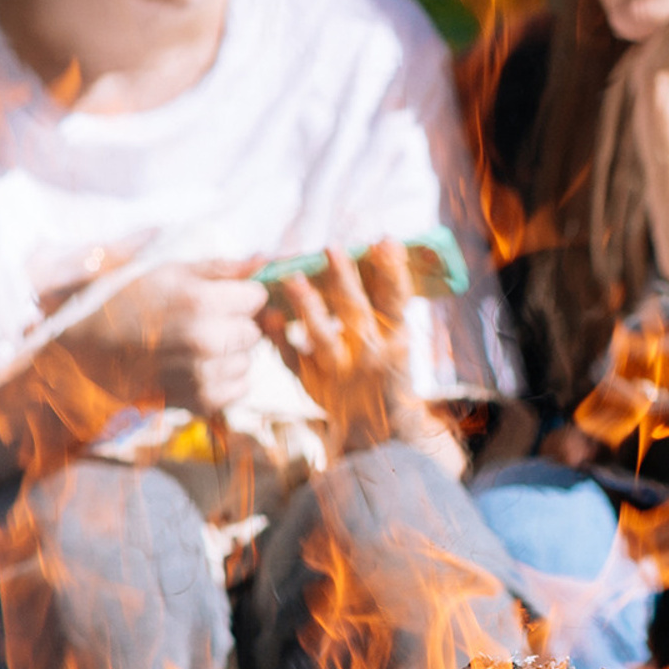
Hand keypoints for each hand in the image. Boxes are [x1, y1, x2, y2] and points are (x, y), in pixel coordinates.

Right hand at [81, 265, 268, 416]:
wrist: (81, 355)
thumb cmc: (120, 305)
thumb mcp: (166, 272)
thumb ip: (219, 267)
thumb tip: (266, 260)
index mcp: (198, 300)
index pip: (256, 296)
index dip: (238, 294)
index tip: (219, 296)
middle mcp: (206, 340)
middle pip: (254, 330)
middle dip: (235, 324)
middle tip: (201, 321)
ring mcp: (203, 375)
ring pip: (248, 361)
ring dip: (230, 354)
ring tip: (193, 346)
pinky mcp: (199, 402)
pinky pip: (239, 389)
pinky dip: (224, 380)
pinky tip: (195, 368)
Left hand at [258, 240, 449, 457]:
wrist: (379, 428)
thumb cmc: (387, 367)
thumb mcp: (398, 335)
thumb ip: (388, 297)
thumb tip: (382, 243)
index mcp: (396, 339)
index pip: (396, 301)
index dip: (392, 271)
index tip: (383, 241)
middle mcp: (370, 355)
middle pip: (356, 313)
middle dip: (344, 281)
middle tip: (330, 248)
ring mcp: (340, 371)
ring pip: (323, 338)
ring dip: (308, 308)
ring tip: (293, 279)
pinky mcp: (313, 383)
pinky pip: (294, 360)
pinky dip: (280, 340)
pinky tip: (269, 317)